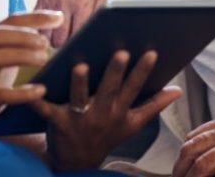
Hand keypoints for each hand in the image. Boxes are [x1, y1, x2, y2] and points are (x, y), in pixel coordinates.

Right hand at [0, 11, 62, 132]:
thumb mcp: (1, 53)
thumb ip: (22, 39)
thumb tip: (57, 21)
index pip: (11, 20)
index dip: (35, 17)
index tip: (58, 18)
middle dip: (23, 36)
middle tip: (46, 42)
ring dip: (21, 56)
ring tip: (44, 59)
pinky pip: (2, 94)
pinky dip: (22, 92)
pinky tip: (40, 90)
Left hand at [32, 50, 182, 170]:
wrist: (77, 163)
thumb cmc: (107, 135)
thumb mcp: (133, 123)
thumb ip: (155, 105)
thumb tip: (178, 90)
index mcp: (120, 111)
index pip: (134, 88)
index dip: (142, 71)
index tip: (151, 52)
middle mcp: (101, 113)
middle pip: (109, 90)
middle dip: (115, 72)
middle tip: (120, 52)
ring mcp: (79, 118)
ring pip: (80, 98)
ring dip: (80, 84)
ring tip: (81, 66)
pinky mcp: (58, 121)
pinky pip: (48, 111)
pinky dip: (39, 102)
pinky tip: (36, 88)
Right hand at [35, 0, 109, 46]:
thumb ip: (97, 15)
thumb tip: (94, 36)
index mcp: (82, 4)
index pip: (77, 37)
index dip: (79, 46)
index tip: (81, 52)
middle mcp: (65, 3)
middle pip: (60, 40)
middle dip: (65, 47)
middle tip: (70, 48)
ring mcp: (51, 0)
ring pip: (46, 34)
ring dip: (52, 40)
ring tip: (60, 39)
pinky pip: (37, 20)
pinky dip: (41, 28)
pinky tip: (49, 29)